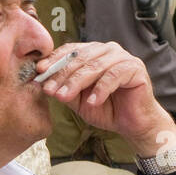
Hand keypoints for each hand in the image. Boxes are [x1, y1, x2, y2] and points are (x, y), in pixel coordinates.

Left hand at [37, 42, 174, 153]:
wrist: (132, 124)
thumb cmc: (107, 109)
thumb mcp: (79, 99)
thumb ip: (64, 88)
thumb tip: (43, 81)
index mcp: (93, 52)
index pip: (70, 51)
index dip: (54, 60)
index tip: (39, 72)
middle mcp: (107, 50)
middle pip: (80, 58)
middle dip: (62, 74)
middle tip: (49, 89)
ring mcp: (123, 57)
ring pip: (95, 66)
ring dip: (77, 82)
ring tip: (64, 97)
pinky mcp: (135, 68)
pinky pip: (114, 76)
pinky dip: (101, 89)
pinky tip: (92, 102)